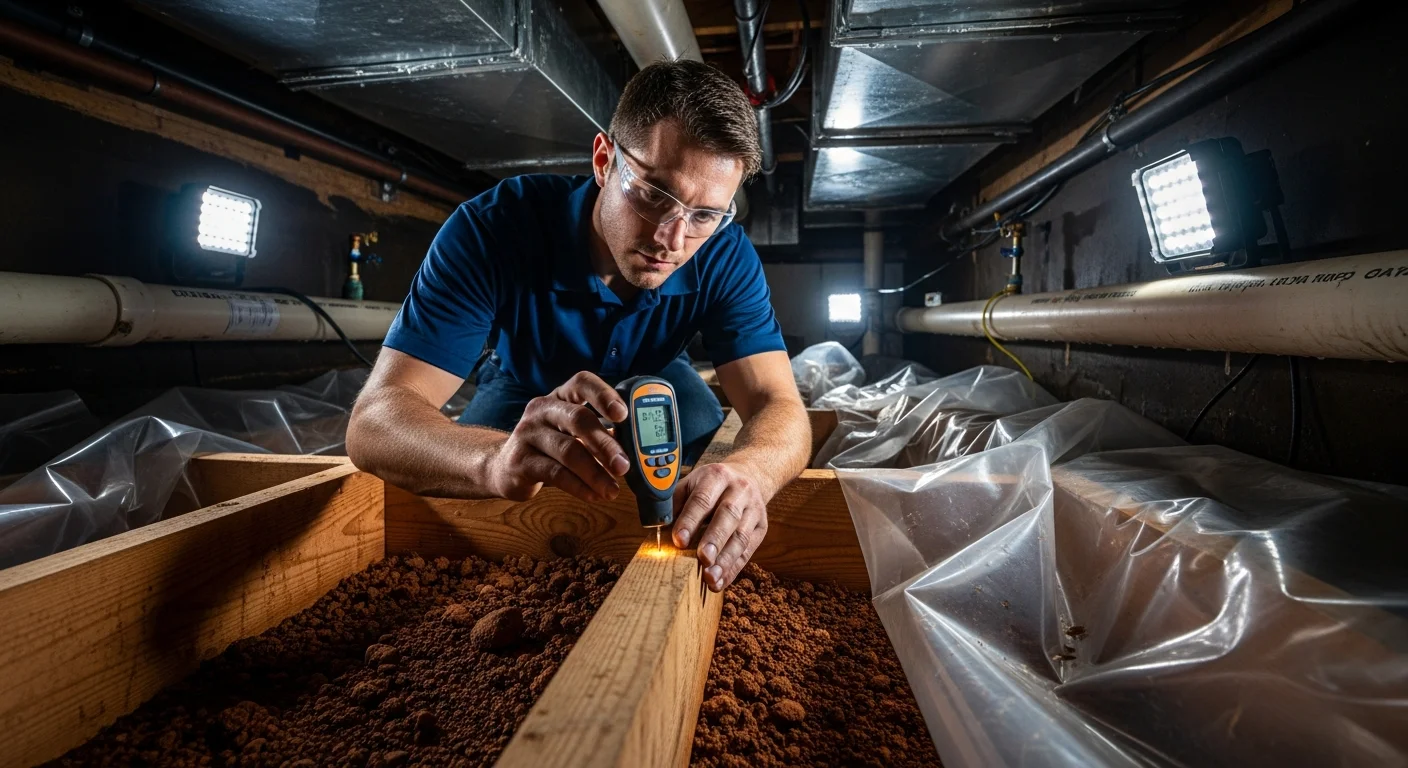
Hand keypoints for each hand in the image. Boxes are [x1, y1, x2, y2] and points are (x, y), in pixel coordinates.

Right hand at [486, 372, 630, 501]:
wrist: (505, 467)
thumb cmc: (549, 448)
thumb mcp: (571, 434)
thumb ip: (599, 435)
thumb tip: (634, 449)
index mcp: (560, 397)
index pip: (582, 383)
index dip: (604, 395)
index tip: (623, 414)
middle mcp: (542, 409)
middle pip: (578, 419)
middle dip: (605, 444)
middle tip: (624, 466)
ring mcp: (528, 433)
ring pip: (568, 450)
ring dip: (595, 473)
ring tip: (612, 489)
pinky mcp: (520, 461)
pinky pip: (555, 473)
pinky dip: (579, 486)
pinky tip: (593, 495)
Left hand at [670, 462, 768, 591]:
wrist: (750, 475)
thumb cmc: (711, 485)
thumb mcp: (692, 484)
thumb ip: (675, 504)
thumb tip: (657, 530)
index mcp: (716, 476)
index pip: (703, 499)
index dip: (690, 521)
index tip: (679, 541)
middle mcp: (739, 490)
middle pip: (728, 516)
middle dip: (714, 539)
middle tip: (703, 559)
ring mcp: (754, 509)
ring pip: (741, 536)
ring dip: (726, 560)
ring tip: (710, 577)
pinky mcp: (761, 527)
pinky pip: (748, 550)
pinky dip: (733, 569)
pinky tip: (720, 581)